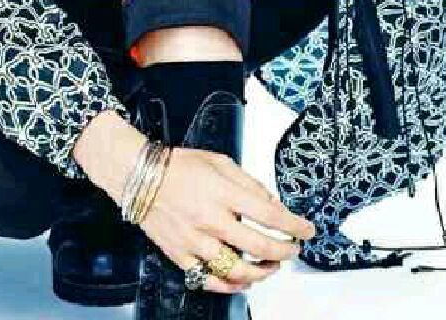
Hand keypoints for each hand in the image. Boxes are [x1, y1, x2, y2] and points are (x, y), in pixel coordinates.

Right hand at [136, 146, 315, 294]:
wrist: (140, 177)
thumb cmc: (179, 166)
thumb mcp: (219, 161)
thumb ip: (248, 183)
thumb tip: (271, 204)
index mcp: (223, 193)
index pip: (270, 215)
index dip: (294, 226)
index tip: (306, 230)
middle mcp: (211, 220)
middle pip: (260, 246)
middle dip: (285, 250)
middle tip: (292, 248)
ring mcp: (195, 241)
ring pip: (238, 270)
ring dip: (262, 272)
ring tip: (271, 266)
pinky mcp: (181, 255)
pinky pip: (210, 280)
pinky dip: (230, 285)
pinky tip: (242, 279)